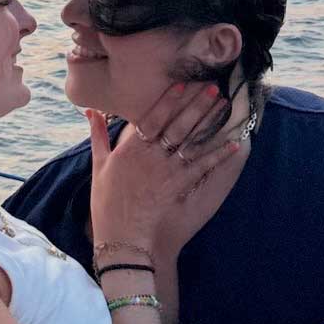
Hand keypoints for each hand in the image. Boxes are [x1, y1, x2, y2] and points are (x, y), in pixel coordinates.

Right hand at [87, 82, 239, 255]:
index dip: (168, 100)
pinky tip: (233, 143)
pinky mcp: (179, 188)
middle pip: (177, 125)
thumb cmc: (107, 204)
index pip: (152, 117)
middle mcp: (150, 156)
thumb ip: (98, 135)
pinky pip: (203, 167)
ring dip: (210, 123)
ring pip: (192, 141)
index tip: (183, 83)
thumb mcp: (98, 166)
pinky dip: (218, 154)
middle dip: (196, 104)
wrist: (122, 240)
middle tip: (213, 87)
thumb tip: (91, 110)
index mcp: (130, 149)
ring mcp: (166, 172)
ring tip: (224, 106)